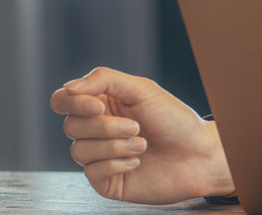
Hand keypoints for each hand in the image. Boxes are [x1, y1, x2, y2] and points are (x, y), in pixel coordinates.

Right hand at [49, 66, 234, 203]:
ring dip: (114, 146)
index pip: (62, 101)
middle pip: (70, 126)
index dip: (73, 103)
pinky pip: (92, 172)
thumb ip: (103, 80)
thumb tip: (68, 88)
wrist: (199, 155)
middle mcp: (96, 130)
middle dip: (105, 127)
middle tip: (136, 127)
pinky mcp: (107, 181)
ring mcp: (100, 157)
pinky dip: (116, 164)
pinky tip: (138, 161)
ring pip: (79, 151)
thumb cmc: (174, 120)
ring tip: (142, 145)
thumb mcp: (141, 89)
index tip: (99, 106)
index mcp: (101, 104)